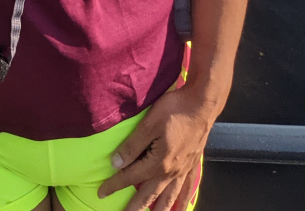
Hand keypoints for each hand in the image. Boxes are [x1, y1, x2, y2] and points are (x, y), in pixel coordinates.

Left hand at [98, 86, 211, 210]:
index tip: (101, 192)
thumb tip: (116, 163)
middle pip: (149, 195)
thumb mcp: (149, 123)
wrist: (202, 104)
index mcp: (158, 162)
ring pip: (169, 198)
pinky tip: (181, 208)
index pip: (130, 177)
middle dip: (134, 207)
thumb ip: (132, 145)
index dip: (114, 185)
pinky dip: (183, 202)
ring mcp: (183, 170)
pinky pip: (188, 189)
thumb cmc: (175, 109)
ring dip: (159, 210)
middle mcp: (171, 172)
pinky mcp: (193, 165)